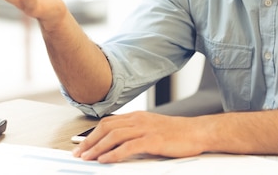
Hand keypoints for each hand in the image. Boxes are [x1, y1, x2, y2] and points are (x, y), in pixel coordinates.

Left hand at [72, 111, 205, 162]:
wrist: (198, 132)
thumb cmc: (177, 133)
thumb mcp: (153, 129)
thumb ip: (136, 133)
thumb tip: (118, 145)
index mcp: (137, 116)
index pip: (108, 122)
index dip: (92, 134)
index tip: (82, 145)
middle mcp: (138, 120)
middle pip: (106, 127)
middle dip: (89, 141)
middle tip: (79, 153)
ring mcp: (145, 129)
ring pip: (114, 136)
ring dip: (97, 148)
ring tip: (87, 158)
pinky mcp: (152, 140)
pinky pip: (128, 146)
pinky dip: (114, 154)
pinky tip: (105, 160)